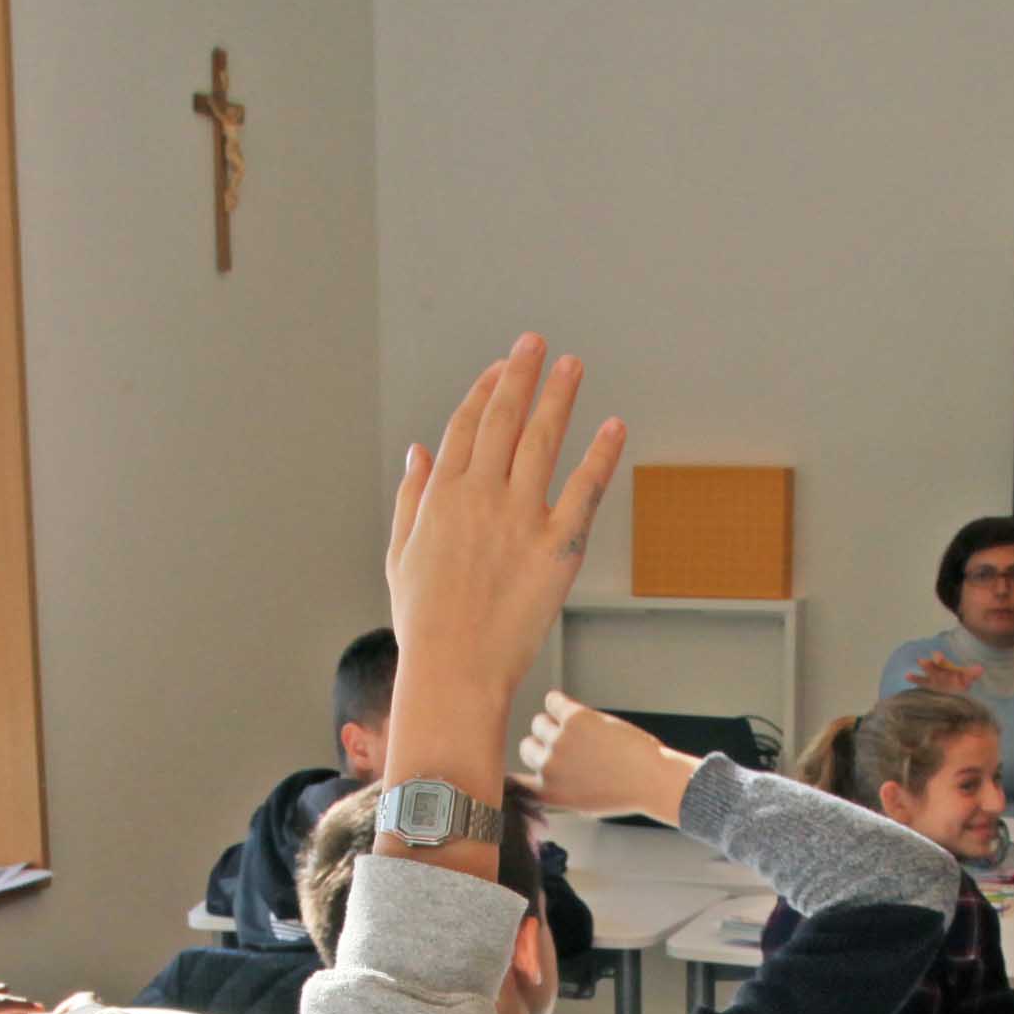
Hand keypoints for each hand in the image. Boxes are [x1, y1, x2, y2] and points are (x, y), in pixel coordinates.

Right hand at [384, 337, 625, 801]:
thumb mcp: (401, 554)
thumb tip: (418, 450)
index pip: (466, 424)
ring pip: (542, 441)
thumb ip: (411, 496)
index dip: (484, 390)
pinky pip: (584, 491)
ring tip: (572, 366)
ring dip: (558, 397)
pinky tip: (613, 426)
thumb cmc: (425, 621)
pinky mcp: (557, 548)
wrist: (454, 669)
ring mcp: (520, 519)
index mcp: (441, 495)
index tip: (500, 367)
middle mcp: (481, 496)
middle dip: (520, 374)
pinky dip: (600, 455)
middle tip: (536, 343)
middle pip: (503, 418)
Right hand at [519, 690, 696, 824]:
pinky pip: (553, 701)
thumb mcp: (583, 804)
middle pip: (527, 745)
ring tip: (574, 728)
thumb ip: (558, 792)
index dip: (524, 769)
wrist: (651, 779)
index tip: (531, 763)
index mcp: (548, 793)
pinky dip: (557, 701)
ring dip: (553, 723)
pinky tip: (567, 706)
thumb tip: (540, 777)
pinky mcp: (575, 718)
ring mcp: (560, 741)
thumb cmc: (624, 793)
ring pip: (539, 722)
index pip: (515, 781)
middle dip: (543, 744)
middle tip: (565, 743)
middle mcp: (548, 768)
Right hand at [904, 648, 981, 696]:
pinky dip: (915, 679)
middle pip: (933, 667)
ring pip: (926, 676)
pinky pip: (922, 683)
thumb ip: (972, 673)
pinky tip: (907, 675)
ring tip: (909, 674)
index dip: (939, 658)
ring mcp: (933, 679)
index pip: (942, 661)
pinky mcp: (930, 687)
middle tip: (922, 662)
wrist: (958, 691)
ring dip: (919, 676)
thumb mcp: (967, 677)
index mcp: (947, 667)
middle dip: (928, 666)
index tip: (937, 658)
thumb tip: (980, 669)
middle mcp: (939, 671)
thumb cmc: (961, 681)